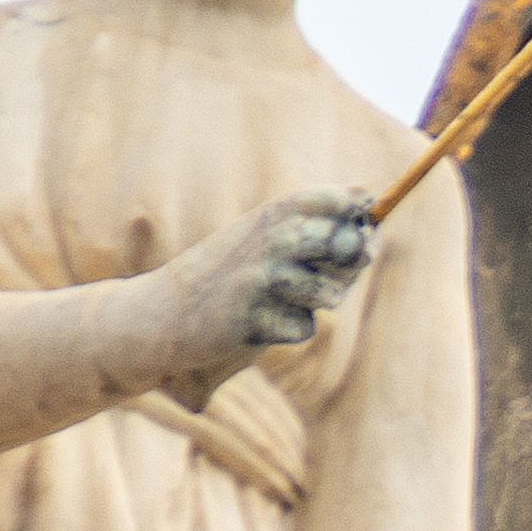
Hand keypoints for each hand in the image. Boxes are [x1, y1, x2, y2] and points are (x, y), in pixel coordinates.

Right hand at [168, 188, 381, 372]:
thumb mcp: (262, 241)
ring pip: (330, 295)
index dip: (355, 218)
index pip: (336, 200)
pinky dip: (286, 331)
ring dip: (311, 305)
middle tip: (315, 275)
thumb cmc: (226, 277)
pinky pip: (304, 329)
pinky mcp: (255, 314)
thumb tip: (370, 209)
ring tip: (274, 300)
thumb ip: (313, 228)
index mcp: (271, 215)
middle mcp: (270, 239)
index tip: (354, 230)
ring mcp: (263, 276)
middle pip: (347, 245)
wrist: (161, 312)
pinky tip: (254, 321)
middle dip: (348, 266)